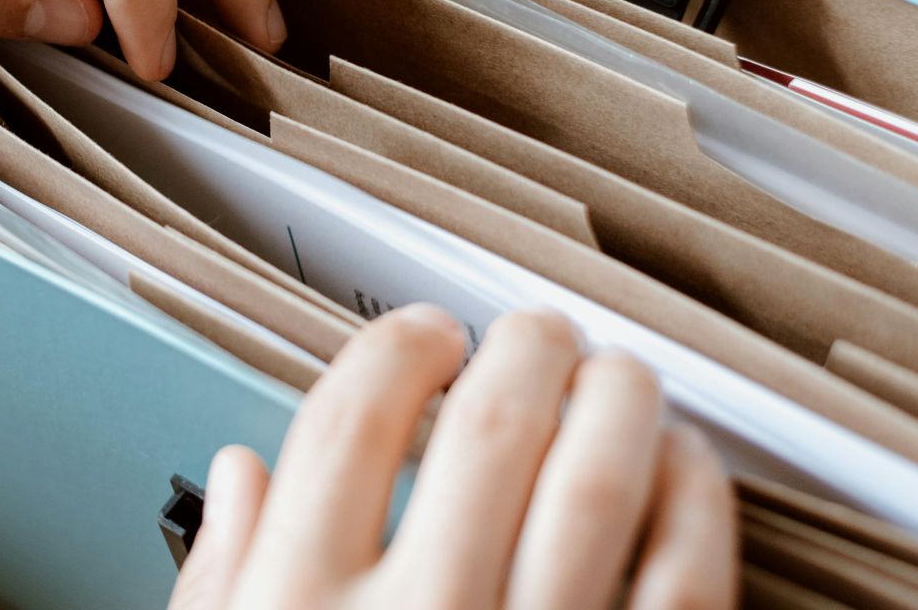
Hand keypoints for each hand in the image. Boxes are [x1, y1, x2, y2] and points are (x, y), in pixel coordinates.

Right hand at [171, 306, 736, 609]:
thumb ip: (222, 581)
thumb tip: (236, 479)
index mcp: (299, 606)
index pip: (352, 420)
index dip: (397, 348)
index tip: (425, 335)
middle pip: (490, 425)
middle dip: (526, 348)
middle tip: (538, 334)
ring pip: (598, 480)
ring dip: (618, 399)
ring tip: (616, 375)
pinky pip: (682, 577)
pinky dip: (694, 502)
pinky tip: (681, 469)